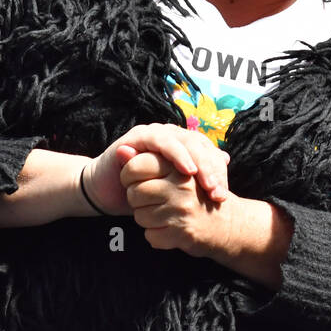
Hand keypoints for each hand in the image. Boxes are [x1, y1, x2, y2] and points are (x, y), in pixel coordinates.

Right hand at [81, 123, 226, 216]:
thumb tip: (225, 161)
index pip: (208, 153)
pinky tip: (187, 170)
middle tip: (219, 192)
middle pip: (200, 146)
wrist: (104, 192)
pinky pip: (162, 142)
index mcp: (183, 146)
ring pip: (185, 142)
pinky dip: (177, 154)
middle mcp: (171, 136)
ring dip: (199, 162)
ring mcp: (155, 134)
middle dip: (212, 170)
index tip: (223, 196)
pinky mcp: (139, 137)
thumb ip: (195, 180)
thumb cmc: (141, 193)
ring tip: (208, 183)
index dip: (218, 172)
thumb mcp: (171, 191)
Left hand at [119, 139, 234, 255]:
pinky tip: (170, 229)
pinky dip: (156, 235)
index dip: (130, 175)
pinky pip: (150, 236)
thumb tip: (121, 150)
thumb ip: (148, 158)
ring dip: (147, 218)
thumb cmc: (195, 193)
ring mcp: (182, 211)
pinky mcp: (181, 233)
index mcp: (180, 167)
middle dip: (138, 199)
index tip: (140, 180)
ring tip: (165, 214)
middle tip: (153, 200)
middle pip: (134, 193)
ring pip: (140, 216)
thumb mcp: (178, 169)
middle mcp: (182, 186)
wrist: (226, 224)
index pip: (136, 166)